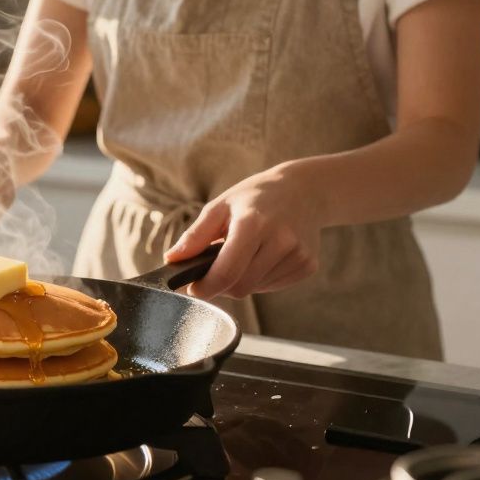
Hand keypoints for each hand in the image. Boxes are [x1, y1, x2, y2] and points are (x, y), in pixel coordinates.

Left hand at [163, 164, 321, 298]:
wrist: (304, 190)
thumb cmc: (254, 197)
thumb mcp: (220, 206)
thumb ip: (195, 235)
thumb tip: (171, 259)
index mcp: (253, 224)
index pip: (226, 273)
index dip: (205, 287)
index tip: (193, 288)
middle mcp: (280, 241)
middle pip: (240, 287)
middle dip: (222, 284)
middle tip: (215, 268)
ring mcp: (298, 255)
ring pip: (256, 289)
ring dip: (242, 280)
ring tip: (245, 254)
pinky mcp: (308, 265)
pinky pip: (273, 286)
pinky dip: (261, 279)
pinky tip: (263, 256)